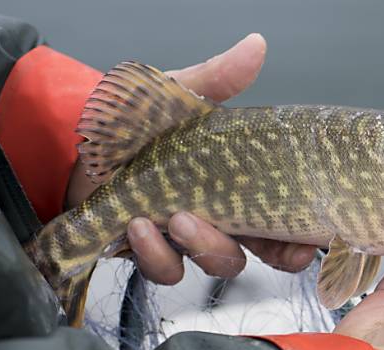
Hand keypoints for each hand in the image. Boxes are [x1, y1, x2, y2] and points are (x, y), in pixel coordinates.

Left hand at [65, 34, 316, 283]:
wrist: (80, 139)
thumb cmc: (138, 122)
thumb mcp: (178, 97)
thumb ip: (218, 79)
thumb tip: (256, 45)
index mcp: (238, 190)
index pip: (281, 228)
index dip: (297, 244)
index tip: (303, 243)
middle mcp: (219, 221)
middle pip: (252, 255)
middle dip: (246, 249)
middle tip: (225, 226)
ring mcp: (184, 240)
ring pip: (213, 263)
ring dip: (200, 245)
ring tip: (174, 218)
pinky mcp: (149, 252)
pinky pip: (165, 270)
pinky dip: (156, 252)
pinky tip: (138, 225)